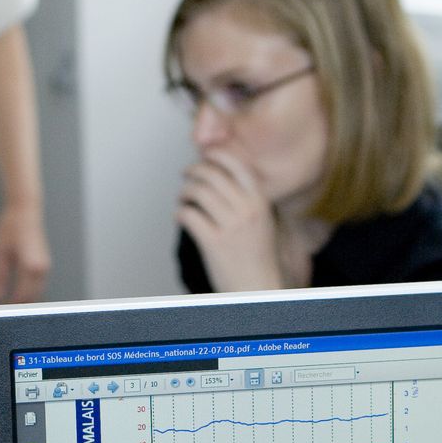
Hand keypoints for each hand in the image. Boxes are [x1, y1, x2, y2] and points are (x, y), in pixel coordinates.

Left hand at [0, 200, 49, 302]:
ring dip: (25, 301)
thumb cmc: (12, 225)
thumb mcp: (0, 252)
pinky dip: (30, 292)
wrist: (25, 209)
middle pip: (32, 298)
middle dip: (19, 307)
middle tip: (3, 316)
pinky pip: (38, 285)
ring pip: (37, 293)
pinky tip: (19, 297)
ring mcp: (45, 267)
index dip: (10, 307)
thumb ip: (0, 276)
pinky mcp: (45, 264)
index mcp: (30, 266)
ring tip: (10, 308)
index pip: (21, 296)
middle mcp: (41, 268)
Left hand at [175, 150, 282, 290]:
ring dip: (184, 192)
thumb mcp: (262, 220)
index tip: (204, 156)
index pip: (236, 164)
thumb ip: (246, 198)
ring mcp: (231, 226)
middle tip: (186, 175)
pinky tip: (180, 216)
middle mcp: (247, 210)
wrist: (257, 287)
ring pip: (197, 192)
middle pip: (212, 174)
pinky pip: (188, 215)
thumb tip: (219, 173)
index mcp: (260, 201)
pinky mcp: (214, 242)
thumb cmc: (256, 256)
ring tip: (183, 198)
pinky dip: (179, 212)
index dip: (216, 155)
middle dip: (194, 171)